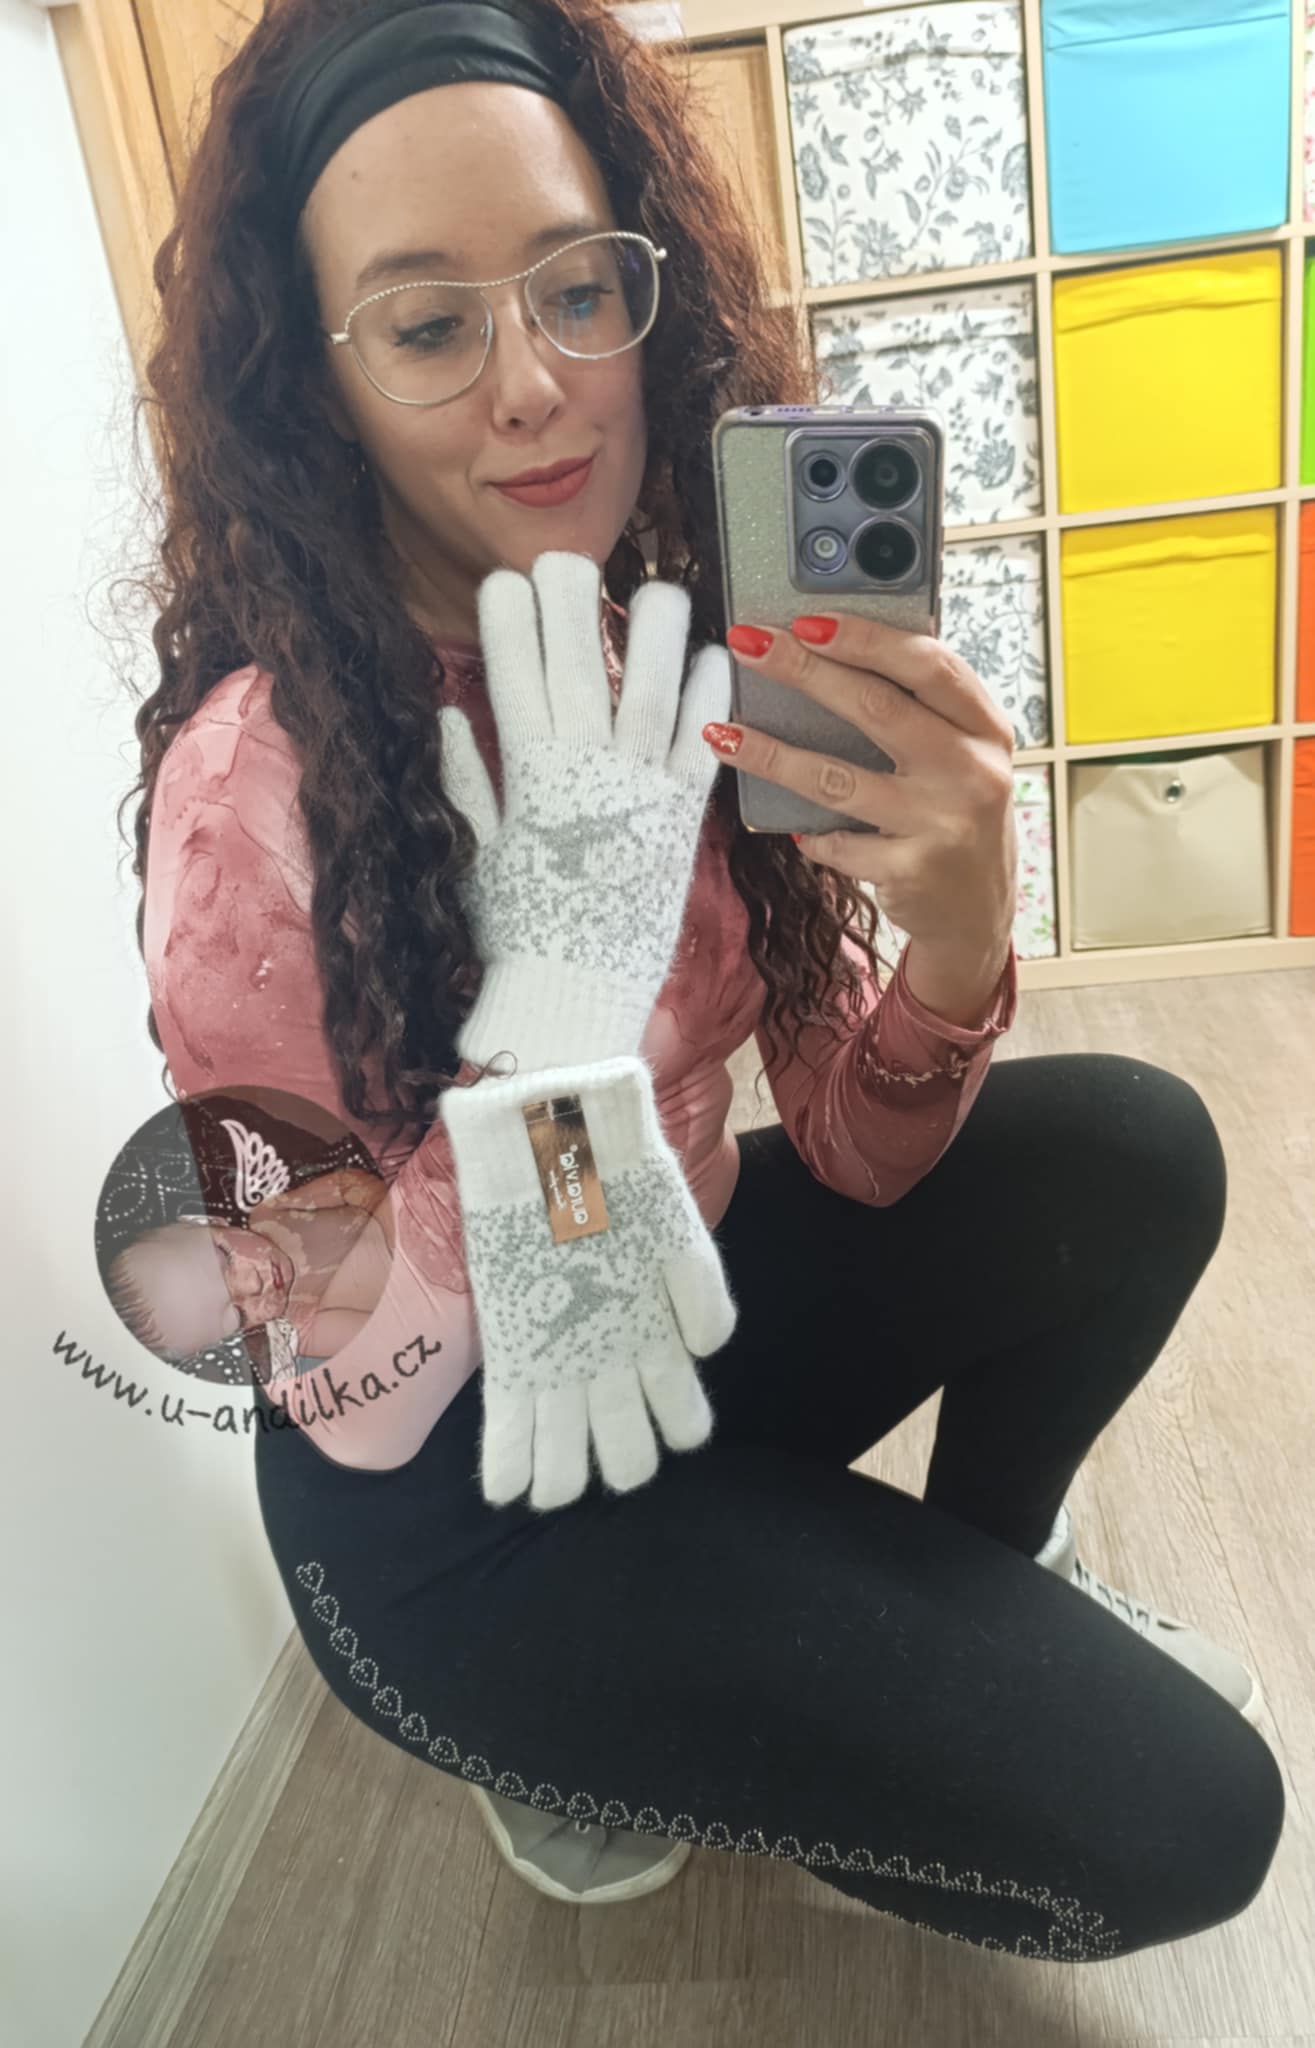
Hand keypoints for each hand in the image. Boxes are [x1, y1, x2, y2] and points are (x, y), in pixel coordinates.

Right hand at [438, 551, 730, 1069]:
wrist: (573, 1002)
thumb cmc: (519, 937)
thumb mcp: (477, 856)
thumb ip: (466, 782)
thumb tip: (447, 716)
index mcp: (526, 781)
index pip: (510, 680)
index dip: (507, 624)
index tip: (504, 580)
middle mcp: (582, 776)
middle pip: (574, 670)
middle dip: (568, 605)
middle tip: (566, 558)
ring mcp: (636, 796)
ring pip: (647, 694)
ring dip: (653, 636)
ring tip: (659, 589)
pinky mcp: (682, 824)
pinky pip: (702, 750)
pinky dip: (709, 702)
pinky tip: (715, 657)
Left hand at [711, 612, 1017, 964]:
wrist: (979, 912)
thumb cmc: (957, 815)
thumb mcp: (962, 755)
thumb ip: (920, 710)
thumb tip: (829, 653)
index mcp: (985, 727)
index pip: (928, 664)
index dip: (866, 637)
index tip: (807, 619)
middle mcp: (973, 771)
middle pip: (876, 706)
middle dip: (802, 671)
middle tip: (748, 647)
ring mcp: (943, 823)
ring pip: (837, 778)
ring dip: (771, 754)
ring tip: (724, 735)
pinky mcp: (911, 871)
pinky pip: (837, 842)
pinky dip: (811, 834)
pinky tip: (794, 829)